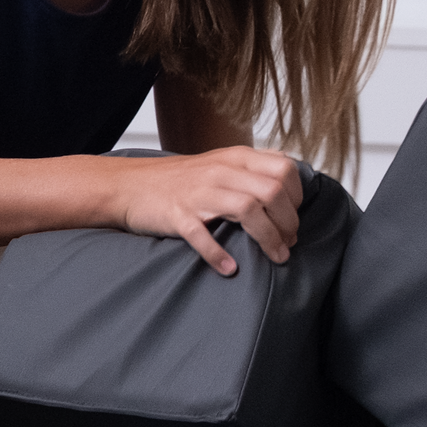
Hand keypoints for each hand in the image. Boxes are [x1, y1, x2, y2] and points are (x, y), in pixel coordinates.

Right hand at [106, 147, 301, 275]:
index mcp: (235, 157)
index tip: (293, 217)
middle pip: (273, 191)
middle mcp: (221, 172)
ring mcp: (199, 193)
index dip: (297, 196)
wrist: (129, 185)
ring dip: (269, 238)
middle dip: (289, 221)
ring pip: (249, 210)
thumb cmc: (177, 180)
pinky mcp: (178, 215)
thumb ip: (250, 167)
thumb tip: (287, 178)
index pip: (284, 169)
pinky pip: (203, 236)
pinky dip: (219, 255)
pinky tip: (229, 268)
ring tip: (276, 256)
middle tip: (289, 242)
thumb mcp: (218, 162)